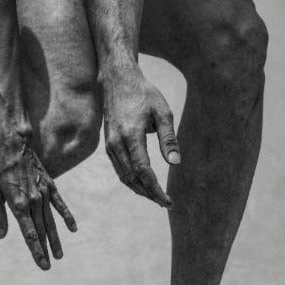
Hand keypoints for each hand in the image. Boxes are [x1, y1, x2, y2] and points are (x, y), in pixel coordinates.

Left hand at [0, 132, 75, 269]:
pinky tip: (72, 229)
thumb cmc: (0, 170)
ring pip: (51, 222)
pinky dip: (67, 217)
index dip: (36, 251)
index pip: (29, 234)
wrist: (15, 146)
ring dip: (55, 239)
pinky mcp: (50, 186)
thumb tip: (1, 236)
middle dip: (45, 250)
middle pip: (41, 231)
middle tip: (48, 266)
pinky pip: (60, 205)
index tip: (42, 264)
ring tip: (59, 255)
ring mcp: (43, 194)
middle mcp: (33, 202)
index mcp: (18, 205)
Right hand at [102, 67, 179, 206]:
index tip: (168, 200)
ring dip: (139, 189)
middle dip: (149, 193)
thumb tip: (175, 162)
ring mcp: (110, 145)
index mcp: (131, 135)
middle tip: (165, 202)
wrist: (117, 82)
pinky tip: (142, 184)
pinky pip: (119, 169)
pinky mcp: (108, 145)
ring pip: (123, 176)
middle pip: (132, 178)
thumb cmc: (144, 94)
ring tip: (155, 197)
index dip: (155, 188)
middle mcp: (116, 143)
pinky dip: (131, 180)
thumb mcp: (162, 112)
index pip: (143, 171)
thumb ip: (168, 138)